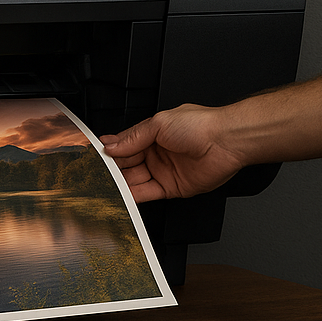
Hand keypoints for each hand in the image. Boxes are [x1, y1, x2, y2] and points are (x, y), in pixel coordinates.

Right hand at [100, 103, 245, 202]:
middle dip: (112, 170)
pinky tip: (121, 196)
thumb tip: (111, 146)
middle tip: (96, 175)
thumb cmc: (200, 125)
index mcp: (152, 134)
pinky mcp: (171, 188)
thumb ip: (133, 137)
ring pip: (134, 181)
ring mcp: (163, 171)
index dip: (110, 152)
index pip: (124, 145)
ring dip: (119, 185)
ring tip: (104, 187)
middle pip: (127, 165)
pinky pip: (147, 194)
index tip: (95, 158)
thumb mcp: (159, 123)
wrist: (226, 142)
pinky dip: (133, 196)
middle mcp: (157, 153)